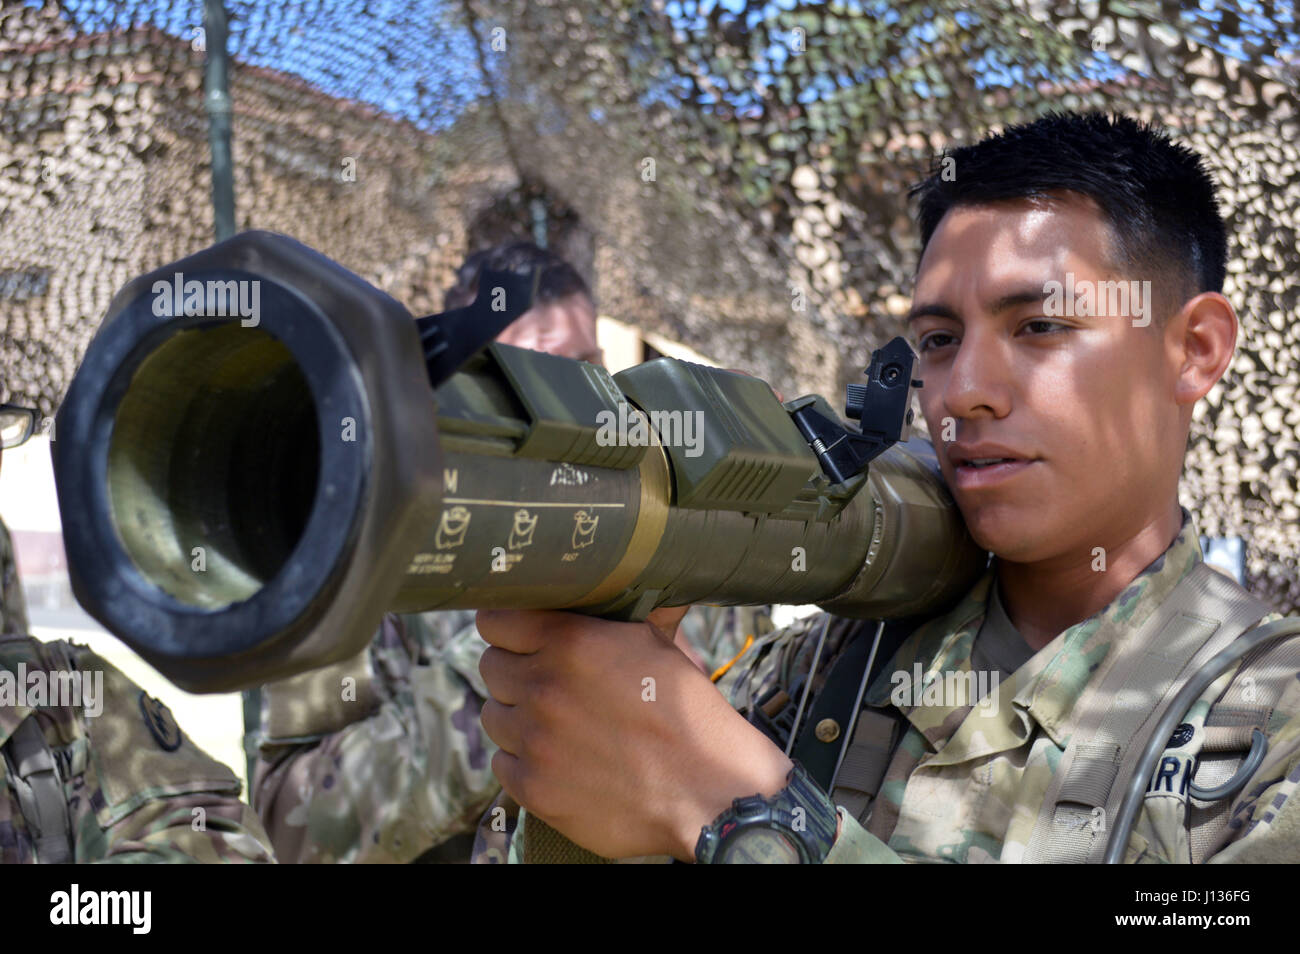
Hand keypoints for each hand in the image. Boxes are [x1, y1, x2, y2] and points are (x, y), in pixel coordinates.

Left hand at [476, 607, 793, 859]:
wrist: (710, 795)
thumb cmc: (691, 717)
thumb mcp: (661, 648)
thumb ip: (626, 612)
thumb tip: (627, 579)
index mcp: (572, 641)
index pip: (495, 620)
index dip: (508, 627)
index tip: (520, 637)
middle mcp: (545, 687)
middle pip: (491, 666)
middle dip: (515, 671)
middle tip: (547, 683)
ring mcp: (535, 740)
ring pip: (493, 715)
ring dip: (517, 716)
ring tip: (556, 724)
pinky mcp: (534, 787)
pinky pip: (502, 763)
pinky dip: (524, 761)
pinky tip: (559, 759)